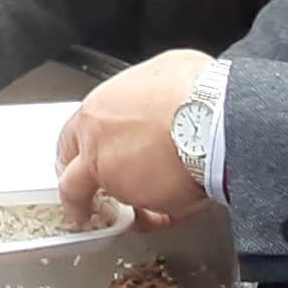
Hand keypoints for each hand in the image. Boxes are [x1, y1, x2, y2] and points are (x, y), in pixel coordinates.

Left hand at [55, 49, 212, 228]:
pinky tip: (169, 209)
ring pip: (115, 201)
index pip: (70, 141)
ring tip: (151, 196)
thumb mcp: (161, 70)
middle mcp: (99, 148)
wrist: (217, 118)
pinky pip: (150, 217)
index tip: (79, 164)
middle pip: (73, 183)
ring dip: (129, 202)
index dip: (77, 155)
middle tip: (92, 199)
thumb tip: (155, 90)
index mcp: (97, 114)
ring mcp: (118, 181)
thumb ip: (143, 91)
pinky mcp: (147, 204)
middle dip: (82, 194)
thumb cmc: (194, 91)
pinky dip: (159, 217)